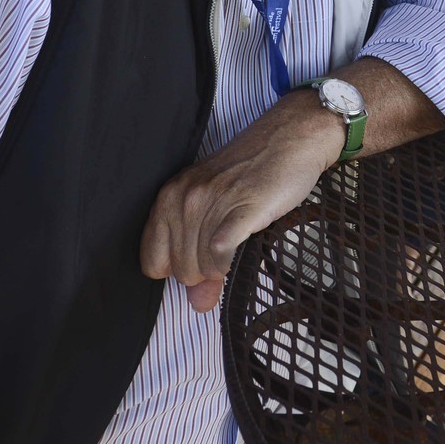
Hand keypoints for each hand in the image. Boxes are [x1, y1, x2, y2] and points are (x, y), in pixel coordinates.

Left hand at [140, 92, 343, 310]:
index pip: (152, 262)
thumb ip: (199, 255)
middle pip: (180, 271)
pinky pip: (220, 254)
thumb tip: (198, 305)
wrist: (292, 138)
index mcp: (169, 196)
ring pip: (201, 267)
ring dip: (221, 267)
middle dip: (203, 272)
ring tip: (238, 239)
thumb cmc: (254, 171)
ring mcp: (210, 203)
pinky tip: (238, 249)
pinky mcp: (239, 209)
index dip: (177, 270)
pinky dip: (227, 263)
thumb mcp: (216, 208)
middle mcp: (183, 199)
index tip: (200, 258)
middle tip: (227, 246)